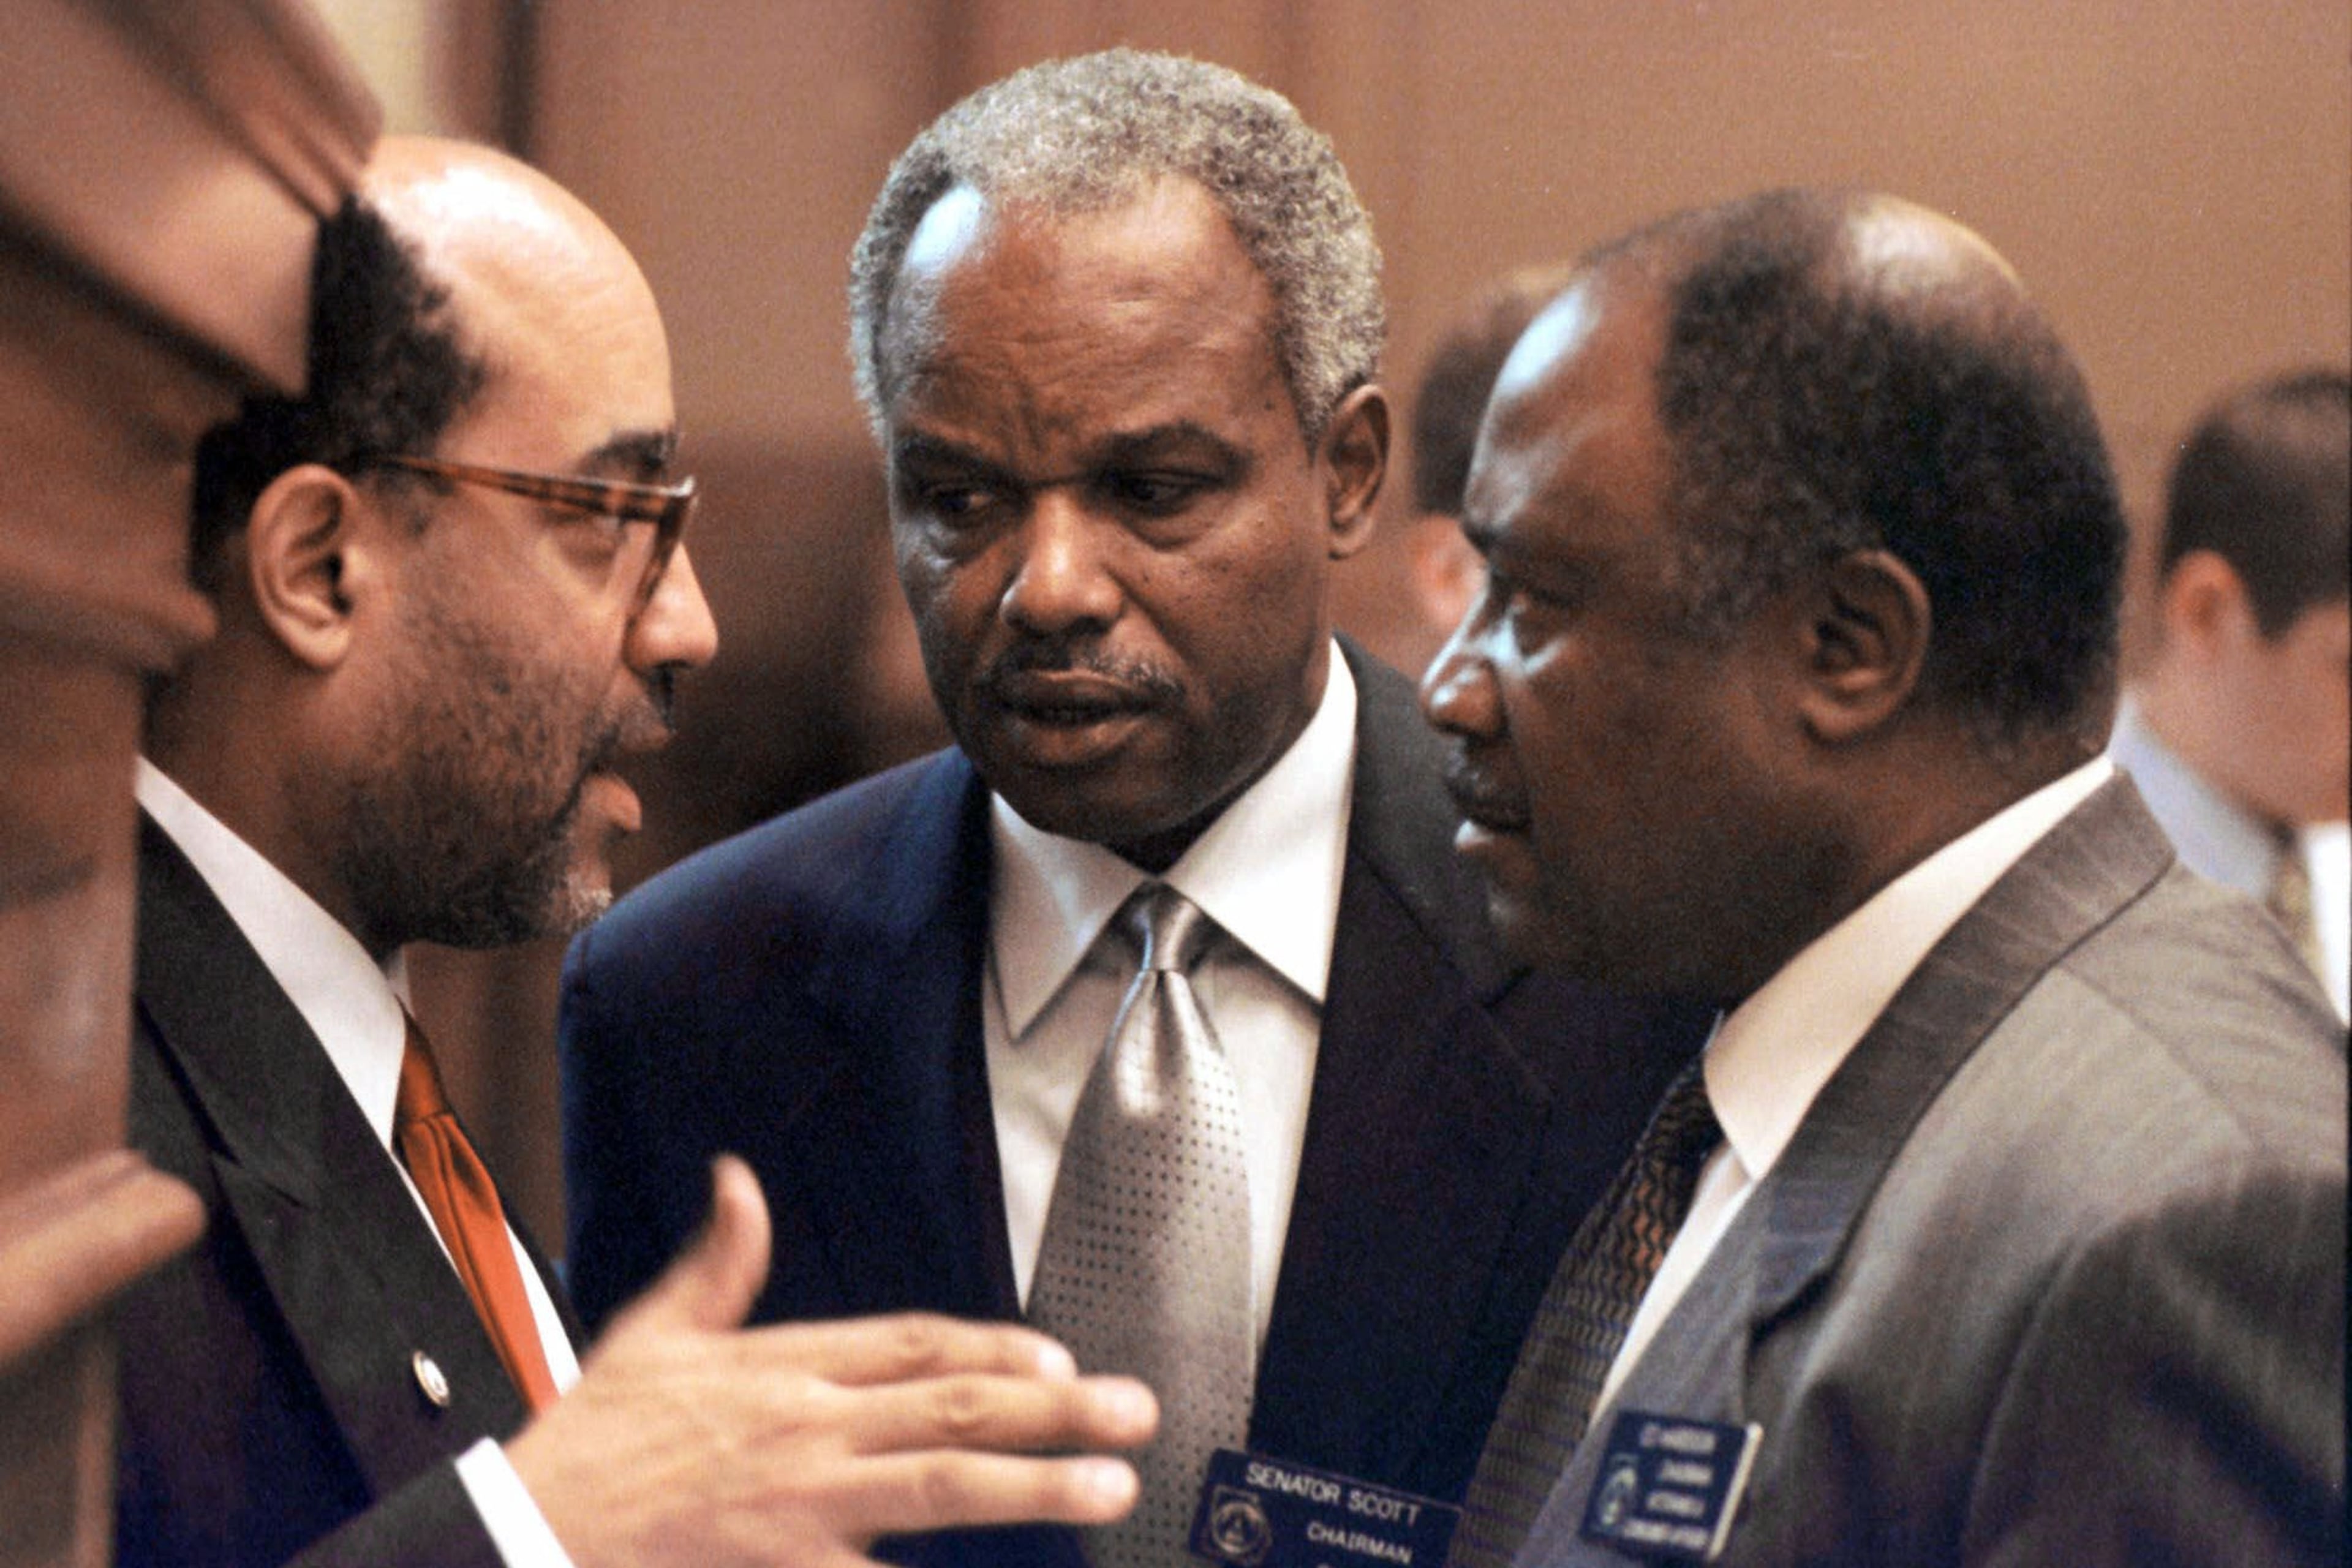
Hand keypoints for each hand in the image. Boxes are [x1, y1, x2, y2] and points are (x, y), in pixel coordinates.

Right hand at [507, 1155, 1156, 1567]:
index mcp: (784, 1369)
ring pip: (941, 1484)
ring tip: (1109, 1485)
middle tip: (1133, 1412)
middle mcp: (808, 1431)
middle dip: (1053, 1408)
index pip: (915, 1345)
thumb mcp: (650, 1335)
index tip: (1058, 1354)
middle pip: (953, 1406)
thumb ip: (717, 1264)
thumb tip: (738, 1179)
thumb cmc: (595, 1446)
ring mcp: (804, 1507)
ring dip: (1033, 1483)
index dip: (993, 1347)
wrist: (525, 1537)